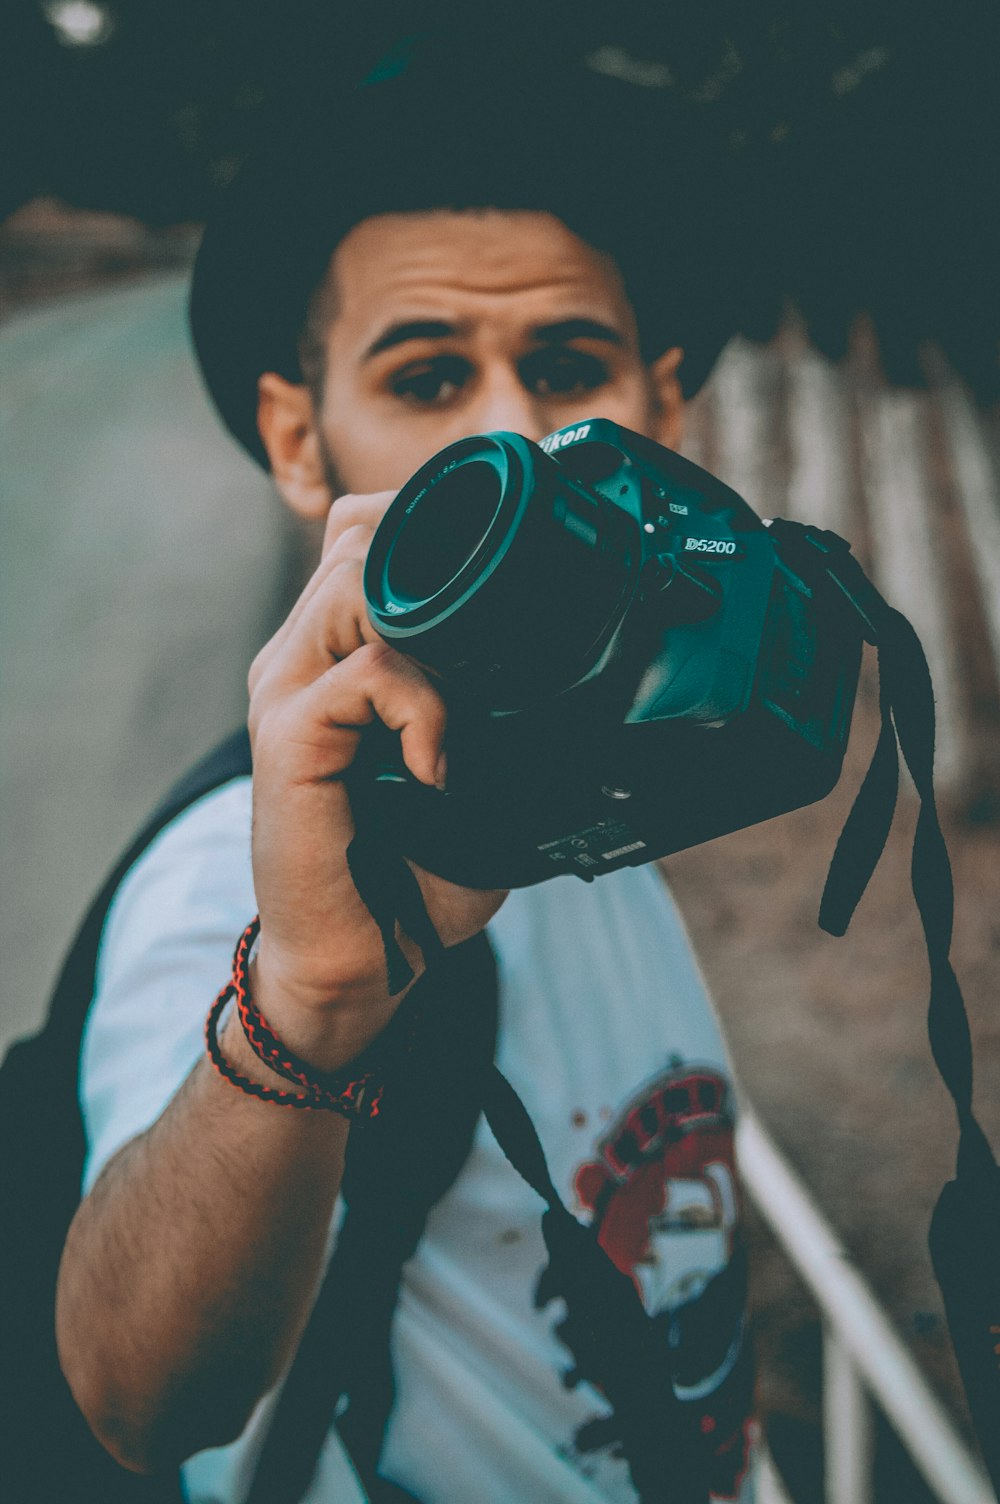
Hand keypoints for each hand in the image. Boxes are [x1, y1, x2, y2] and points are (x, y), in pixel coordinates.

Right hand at [246, 492, 506, 1066]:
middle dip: (437, 569)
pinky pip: (365, 672)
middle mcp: (300, 659)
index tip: (504, 575)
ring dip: (432, 633)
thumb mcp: (471, 775)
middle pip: (357, 539)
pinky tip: (439, 767)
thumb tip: (586, 682)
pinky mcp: (289, 737)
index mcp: (333, 658)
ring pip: (355, 584)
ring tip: (462, 708)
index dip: (427, 529)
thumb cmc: (411, 873)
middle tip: (491, 643)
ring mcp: (287, 692)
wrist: (356, 961)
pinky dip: (423, 708)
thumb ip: (497, 717)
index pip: (363, 538)